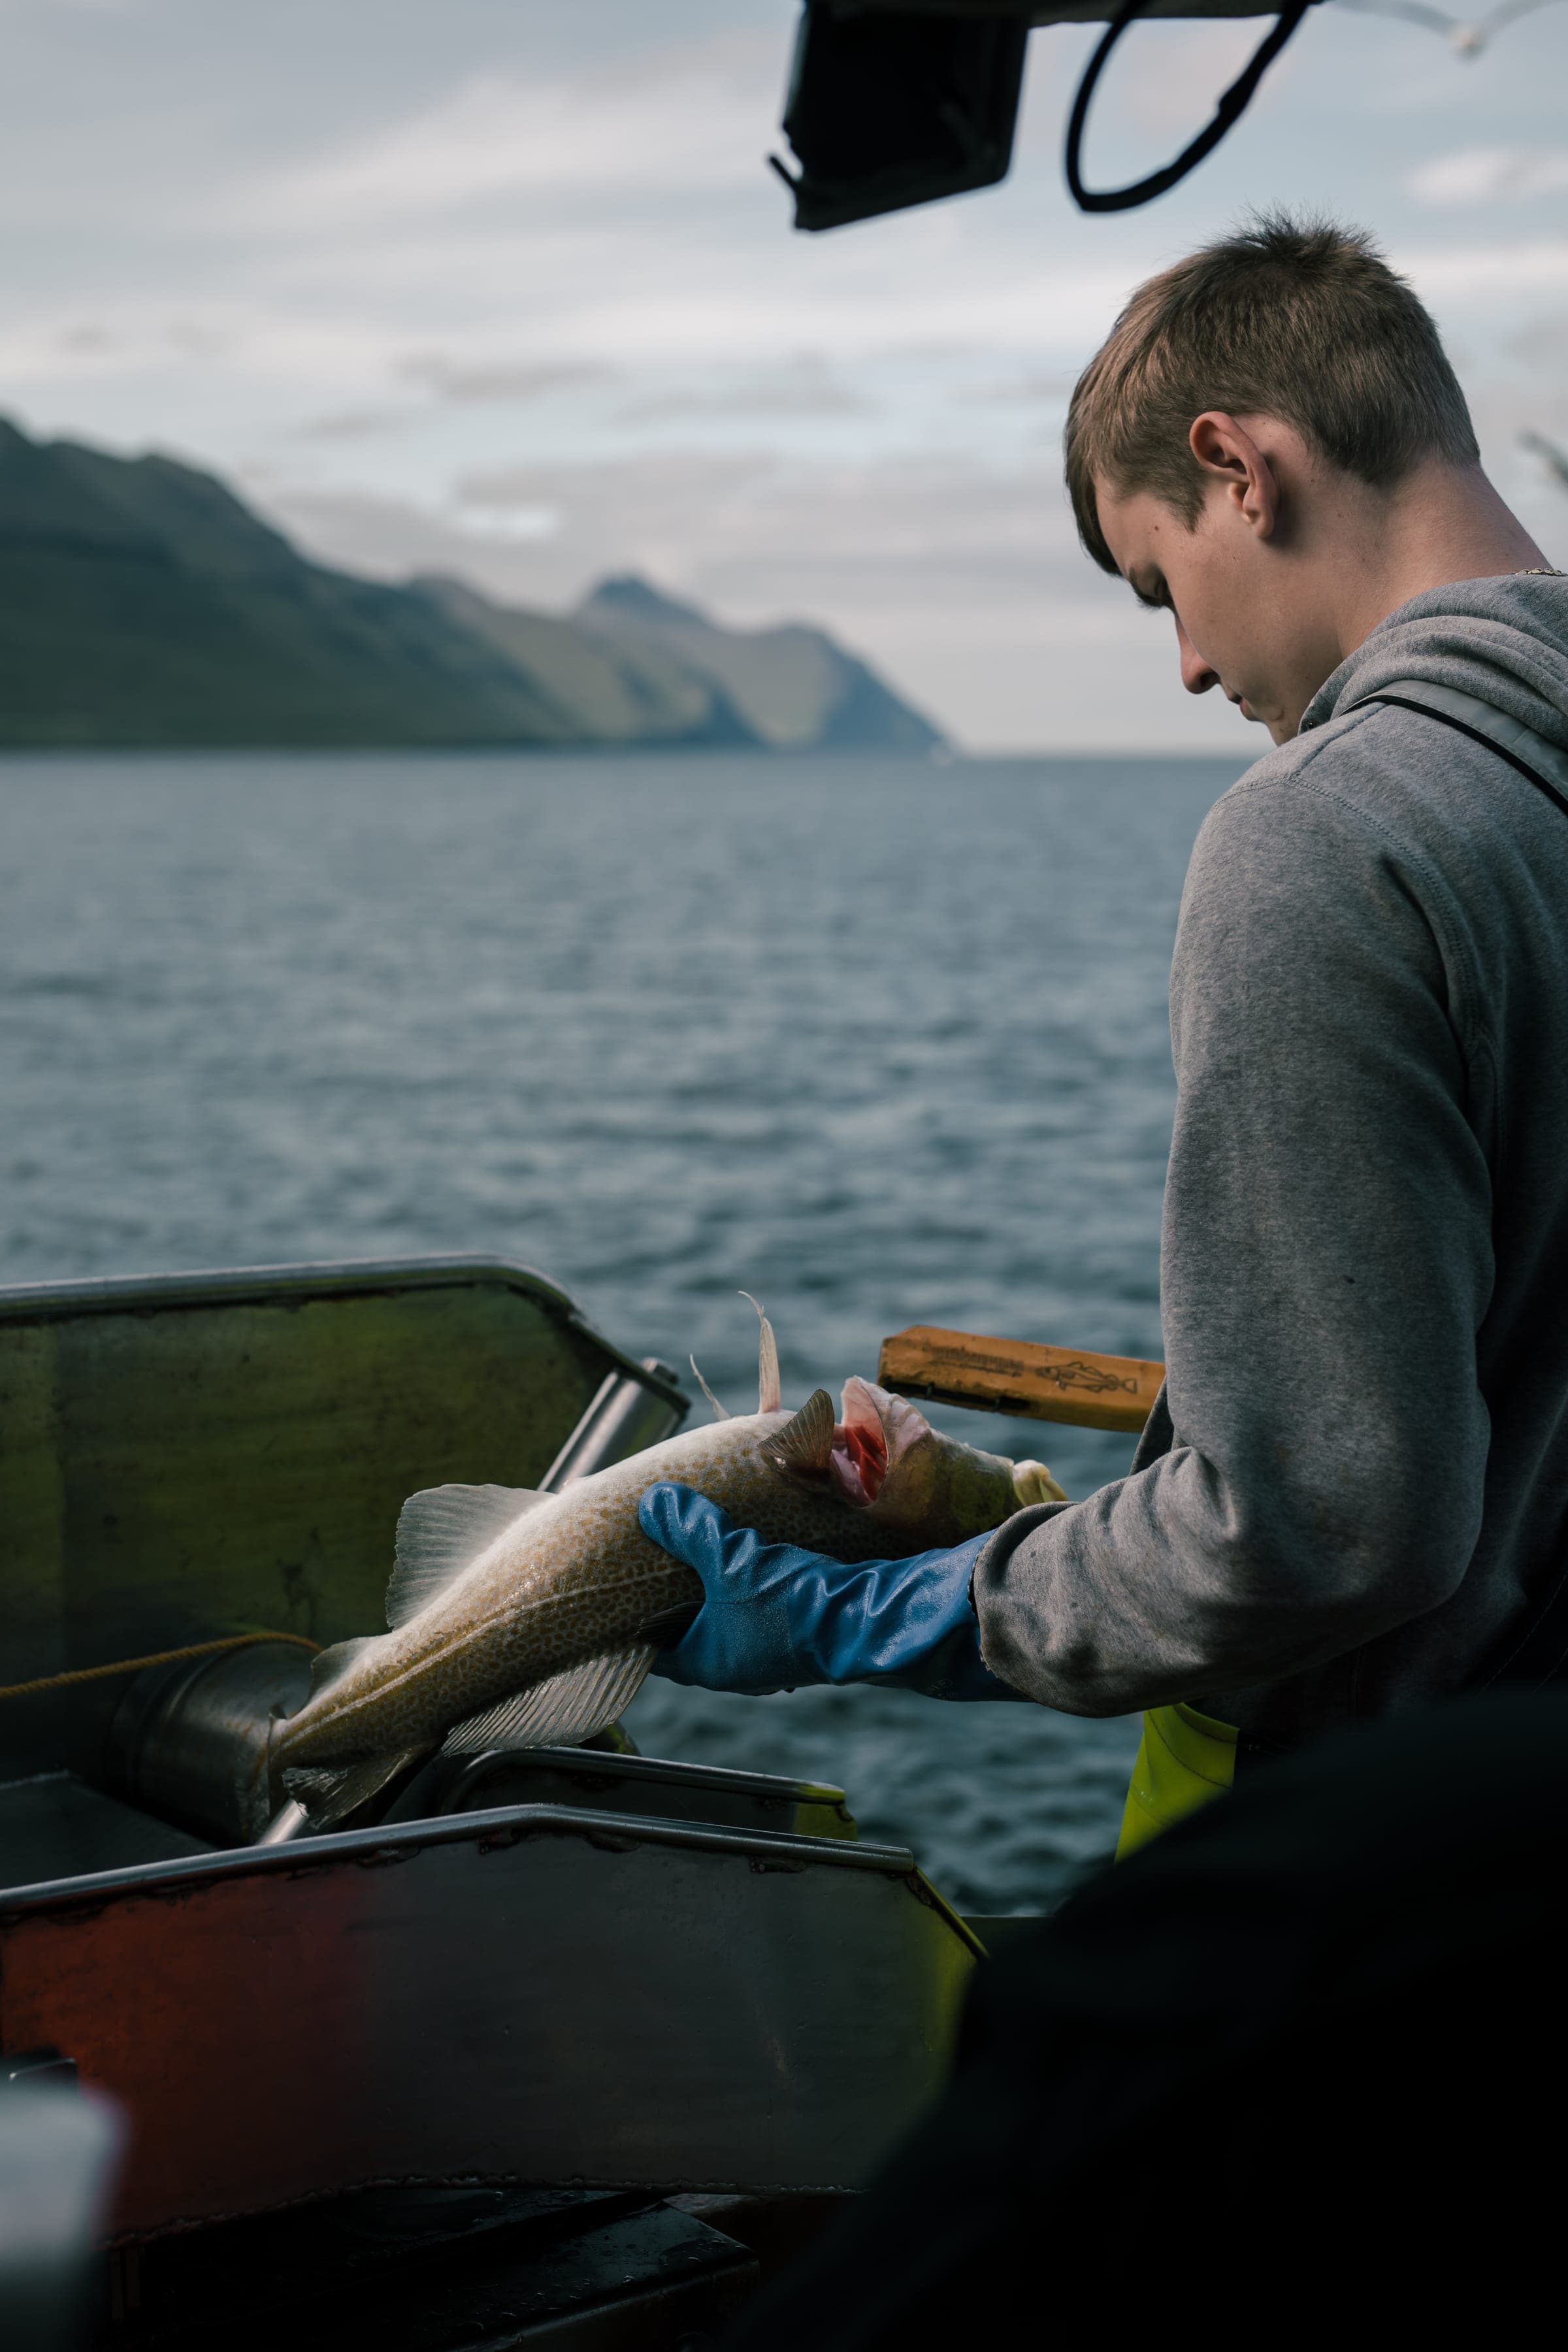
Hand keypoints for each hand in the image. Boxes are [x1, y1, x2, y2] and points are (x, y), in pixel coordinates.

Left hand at [638, 1482, 1029, 1700]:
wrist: (870, 1618)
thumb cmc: (793, 1603)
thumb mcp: (732, 1559)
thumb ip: (691, 1529)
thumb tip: (651, 1502)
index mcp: (707, 1663)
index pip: (652, 1650)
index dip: (630, 1623)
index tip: (616, 1592)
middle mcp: (736, 1666)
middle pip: (688, 1631)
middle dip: (672, 1598)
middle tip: (653, 1560)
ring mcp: (770, 1652)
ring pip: (726, 1619)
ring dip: (714, 1590)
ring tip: (698, 1549)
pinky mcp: (799, 1631)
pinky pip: (758, 1608)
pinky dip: (746, 1586)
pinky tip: (750, 1553)